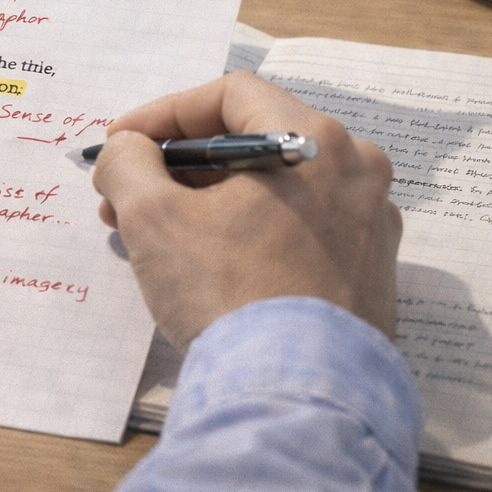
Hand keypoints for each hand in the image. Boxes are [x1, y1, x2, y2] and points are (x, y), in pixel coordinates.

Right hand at [93, 72, 399, 350]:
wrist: (296, 396)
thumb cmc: (228, 294)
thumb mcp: (153, 217)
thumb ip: (128, 162)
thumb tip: (127, 149)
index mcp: (315, 141)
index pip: (230, 94)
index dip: (163, 112)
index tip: (120, 142)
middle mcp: (356, 171)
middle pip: (252, 140)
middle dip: (177, 163)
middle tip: (125, 193)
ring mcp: (370, 225)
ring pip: (274, 187)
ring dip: (206, 197)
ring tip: (152, 233)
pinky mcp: (369, 273)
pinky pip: (298, 228)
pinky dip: (246, 229)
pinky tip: (204, 262)